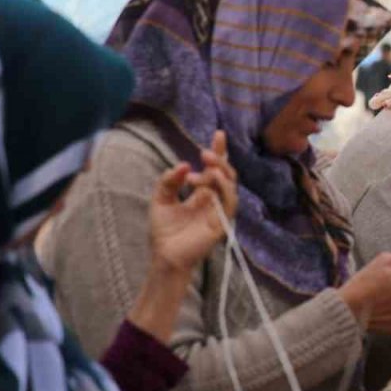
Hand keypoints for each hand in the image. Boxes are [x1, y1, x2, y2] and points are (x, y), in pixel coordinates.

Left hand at [148, 131, 237, 278]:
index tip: (218, 134)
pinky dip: (224, 187)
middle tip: (204, 153)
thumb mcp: (160, 199)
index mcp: (203, 194)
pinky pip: (229, 201)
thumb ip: (169, 181)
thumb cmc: (164, 231)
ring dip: (221, 170)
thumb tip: (184, 165)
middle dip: (219, 159)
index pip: (215, 169)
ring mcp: (220, 211)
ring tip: (207, 162)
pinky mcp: (222, 222)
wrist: (164, 256)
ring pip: (230, 185)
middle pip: (226, 174)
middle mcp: (214, 200)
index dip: (219, 152)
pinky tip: (212, 177)